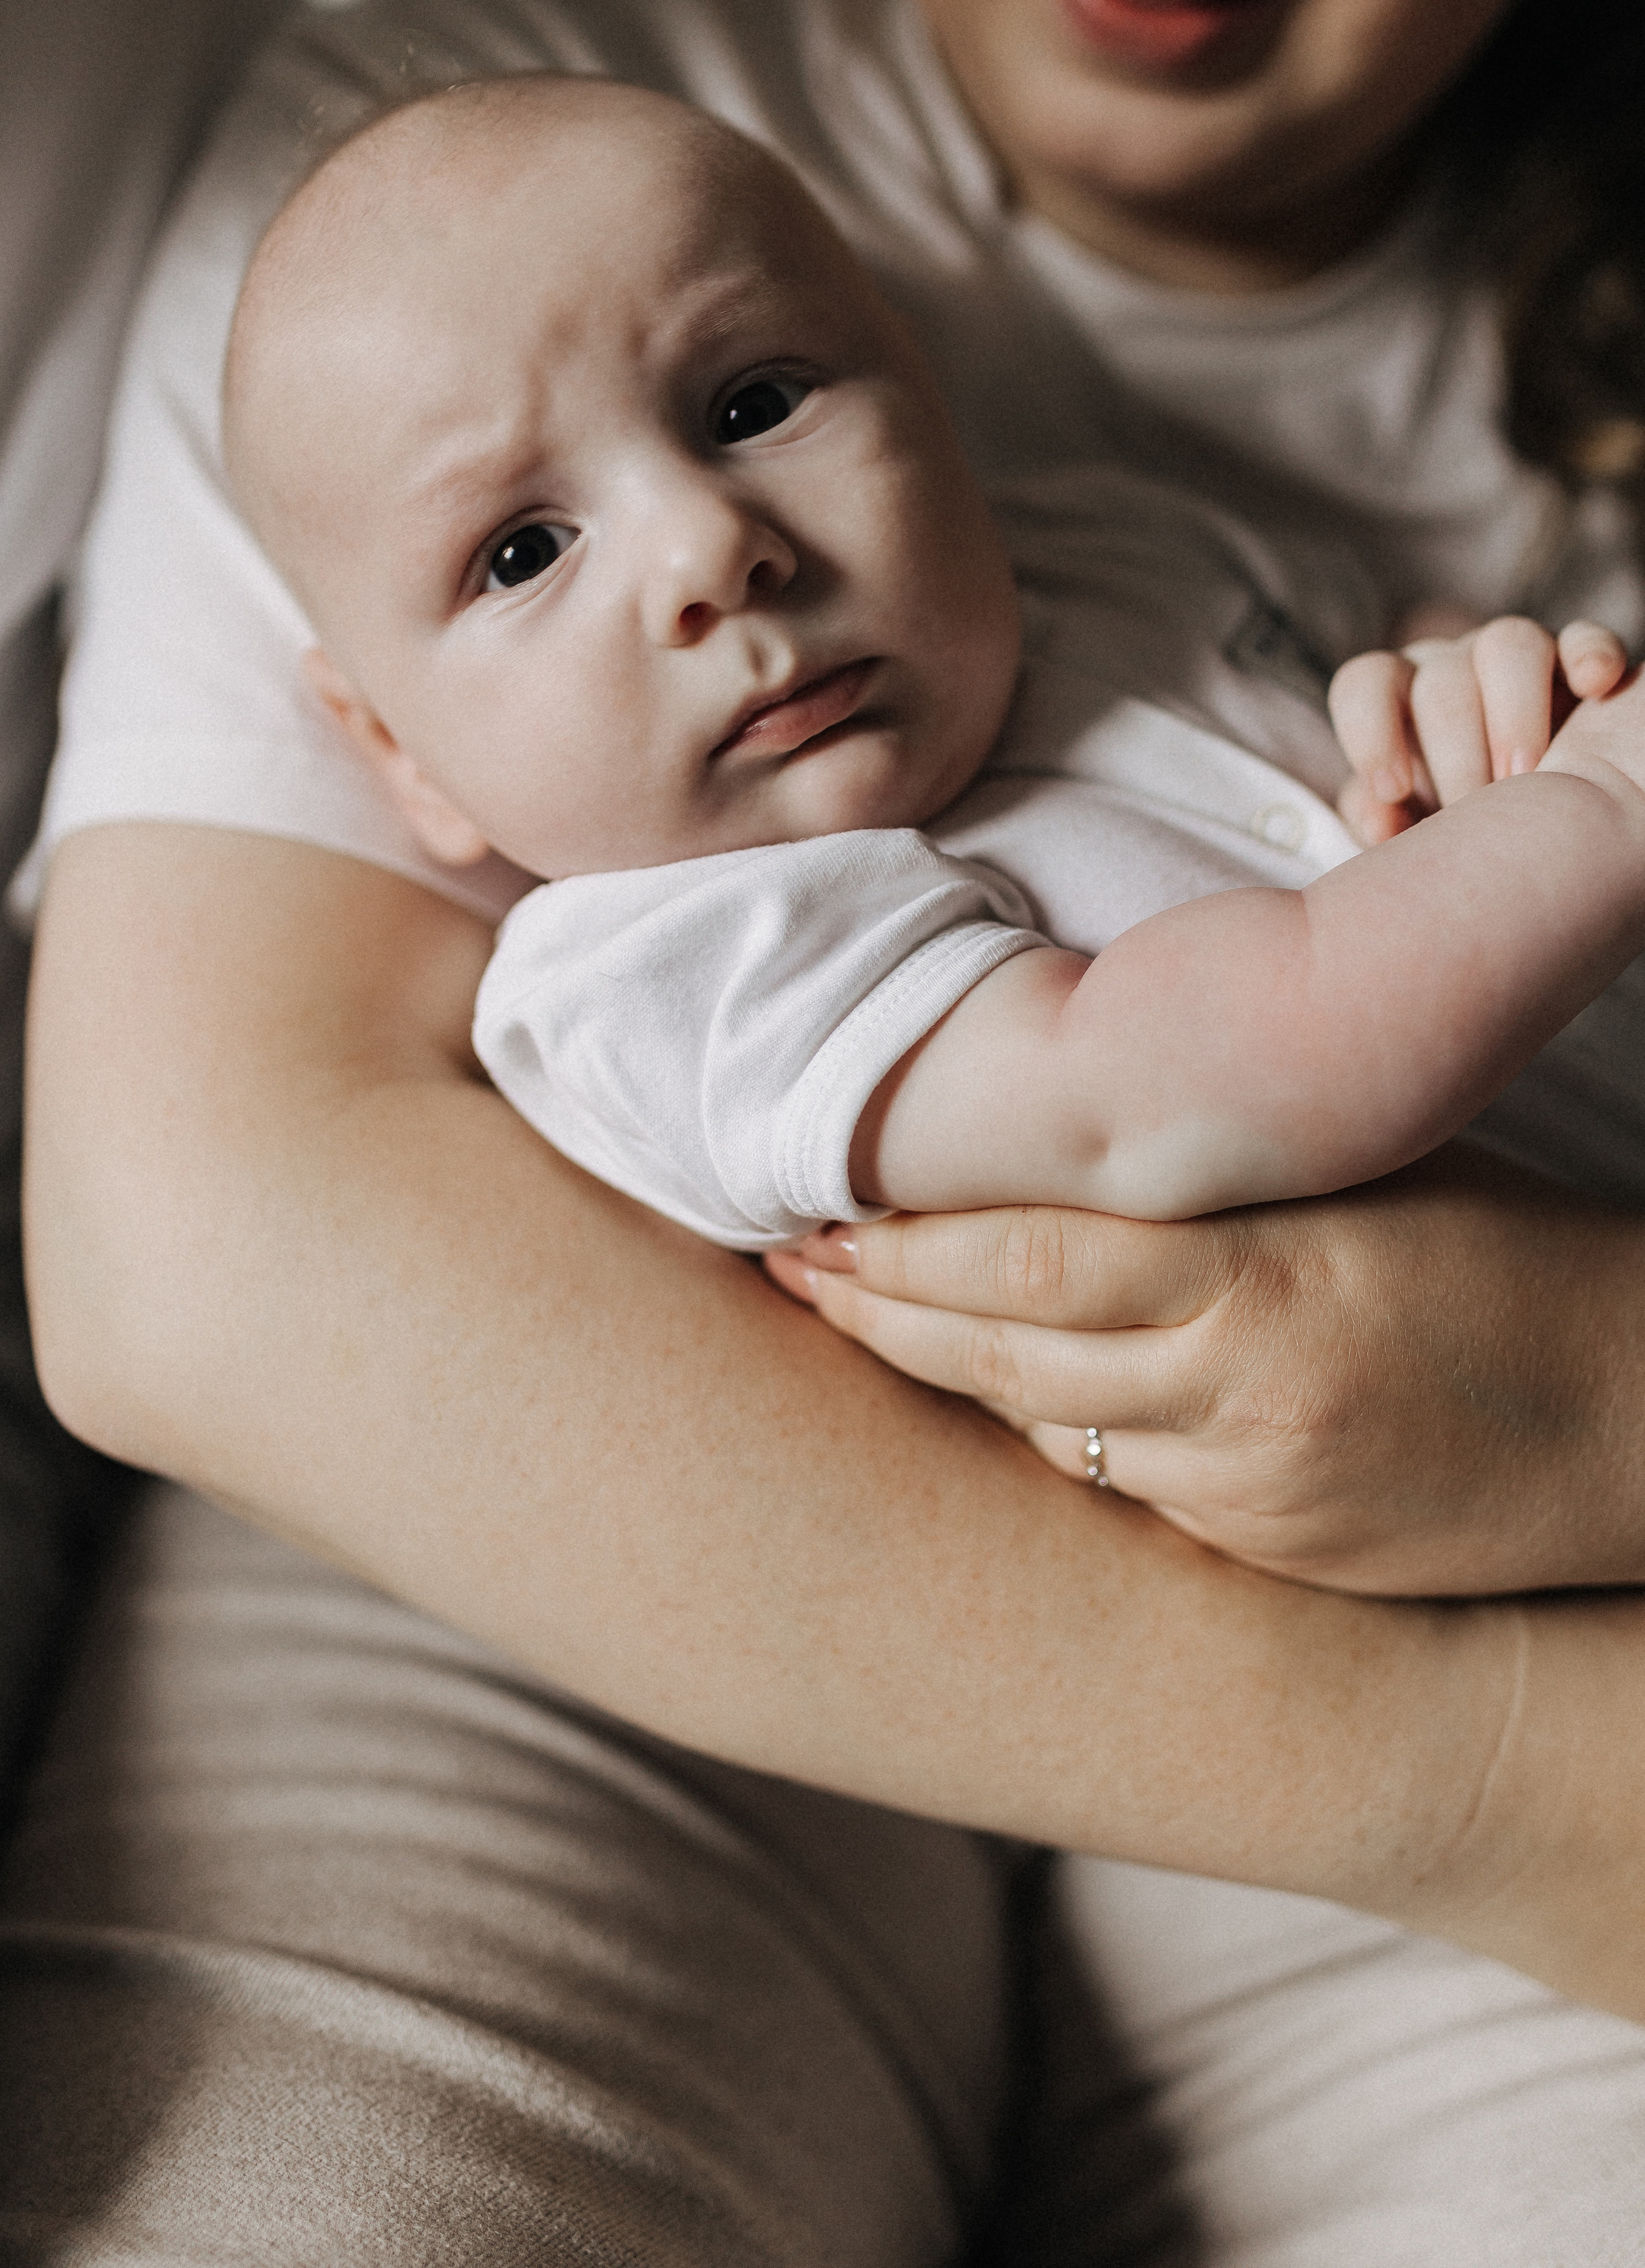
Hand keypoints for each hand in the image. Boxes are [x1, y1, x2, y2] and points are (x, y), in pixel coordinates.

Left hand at [765, 1145, 1644, 1596]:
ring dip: (938, 1378)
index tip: (815, 1216)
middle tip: (785, 1264)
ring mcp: (1251, 1492)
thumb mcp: (1362, 1183)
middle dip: (878, 1314)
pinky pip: (1121, 1492)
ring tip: (844, 1318)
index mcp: (1265, 1276)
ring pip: (1043, 1433)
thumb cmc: (1507, 1259)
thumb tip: (1060, 1140)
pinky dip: (1046, 1437)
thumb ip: (1212, 1177)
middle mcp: (1242, 1396)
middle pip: (1005, 1359)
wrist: (1642, 1420)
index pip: (1031, 1263)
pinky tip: (988, 1396)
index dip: (904, 1248)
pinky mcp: (1268, 1554)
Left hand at [1329, 610, 1628, 845]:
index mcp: (1400, 700)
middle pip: (1442, 682)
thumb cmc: (1453, 823)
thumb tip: (1379, 824)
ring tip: (1528, 778)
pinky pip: (1585, 637)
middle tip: (1474, 810)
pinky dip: (1590, 656)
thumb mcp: (1410, 829)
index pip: (1365, 683)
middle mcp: (1453, 668)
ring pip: (1509, 644)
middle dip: (1457, 754)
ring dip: (1516, 714)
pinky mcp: (1578, 660)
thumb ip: (1381, 821)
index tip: (1394, 792)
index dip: (1371, 732)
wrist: (1538, 821)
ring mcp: (1517, 657)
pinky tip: (1595, 687)